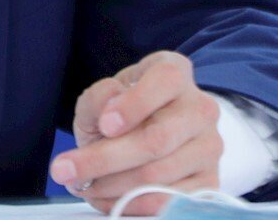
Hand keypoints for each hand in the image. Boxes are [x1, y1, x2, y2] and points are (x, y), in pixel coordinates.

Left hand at [49, 51, 222, 214]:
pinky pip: (168, 202)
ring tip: (84, 185)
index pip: (165, 80)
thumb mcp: (102, 98)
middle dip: (105, 159)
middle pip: (157, 138)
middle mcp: (201, 108)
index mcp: (175, 72)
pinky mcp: (210, 182)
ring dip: (112, 186)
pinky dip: (130, 205)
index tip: (104, 125)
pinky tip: (106, 199)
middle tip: (67, 170)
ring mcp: (210, 147)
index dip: (134, 104)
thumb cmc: (123, 112)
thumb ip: (98, 98)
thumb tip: (108, 110)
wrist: (151, 135)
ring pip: (158, 175)